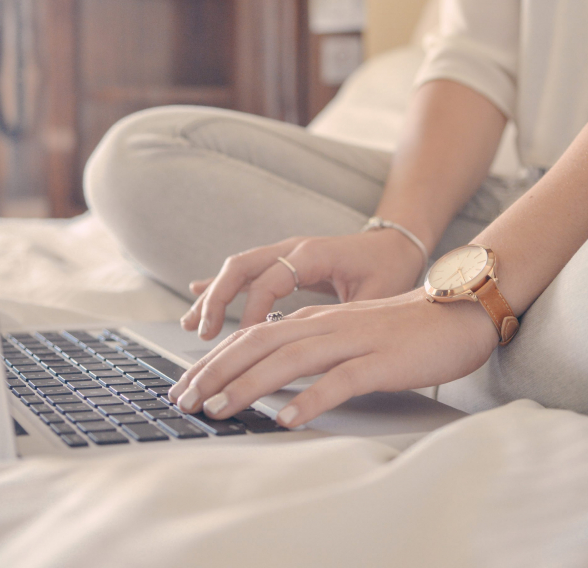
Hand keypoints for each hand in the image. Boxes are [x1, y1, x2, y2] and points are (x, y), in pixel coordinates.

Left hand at [169, 289, 497, 427]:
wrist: (456, 313)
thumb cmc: (398, 331)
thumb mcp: (343, 334)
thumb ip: (307, 347)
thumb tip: (268, 372)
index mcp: (312, 320)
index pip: (250, 336)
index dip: (214, 361)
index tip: (186, 386)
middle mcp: (324, 325)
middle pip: (258, 344)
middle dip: (215, 372)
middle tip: (185, 400)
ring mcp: (352, 341)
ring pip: (290, 359)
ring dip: (249, 384)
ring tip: (219, 409)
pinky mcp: (381, 361)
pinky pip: (341, 381)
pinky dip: (310, 399)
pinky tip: (287, 418)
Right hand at [182, 229, 425, 339]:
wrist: (396, 242)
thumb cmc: (389, 269)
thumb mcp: (376, 294)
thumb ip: (346, 314)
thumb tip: (317, 345)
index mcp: (314, 254)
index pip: (271, 281)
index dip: (253, 311)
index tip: (242, 341)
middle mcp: (292, 248)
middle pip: (241, 266)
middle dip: (217, 300)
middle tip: (202, 334)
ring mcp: (284, 252)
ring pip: (237, 268)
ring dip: (213, 296)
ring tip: (192, 325)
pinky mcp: (282, 261)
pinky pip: (245, 272)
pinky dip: (221, 286)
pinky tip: (197, 296)